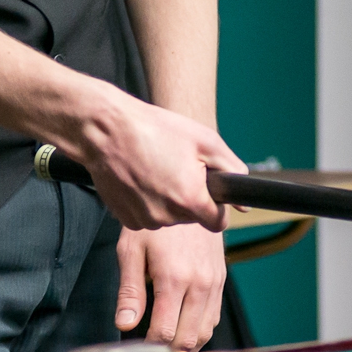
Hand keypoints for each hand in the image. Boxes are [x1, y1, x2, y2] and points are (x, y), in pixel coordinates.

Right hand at [71, 88, 242, 230]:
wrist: (105, 130)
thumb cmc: (155, 129)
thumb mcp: (204, 140)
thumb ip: (231, 170)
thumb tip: (245, 200)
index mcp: (191, 199)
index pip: (218, 222)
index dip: (217, 206)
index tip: (207, 189)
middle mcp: (168, 216)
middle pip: (192, 217)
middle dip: (189, 197)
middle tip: (176, 167)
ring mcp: (145, 220)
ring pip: (169, 217)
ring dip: (167, 199)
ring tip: (155, 168)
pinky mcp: (126, 219)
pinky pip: (147, 215)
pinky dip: (147, 202)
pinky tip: (140, 178)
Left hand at [116, 224, 228, 351]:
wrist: (190, 194)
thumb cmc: (156, 221)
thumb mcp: (132, 250)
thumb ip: (130, 291)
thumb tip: (124, 324)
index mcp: (174, 278)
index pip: (164, 332)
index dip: (149, 347)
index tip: (137, 349)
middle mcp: (199, 284)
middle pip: (188, 339)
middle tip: (149, 351)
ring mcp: (214, 282)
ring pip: (205, 333)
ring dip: (186, 344)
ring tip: (166, 345)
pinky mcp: (221, 279)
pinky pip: (213, 317)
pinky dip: (199, 329)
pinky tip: (183, 327)